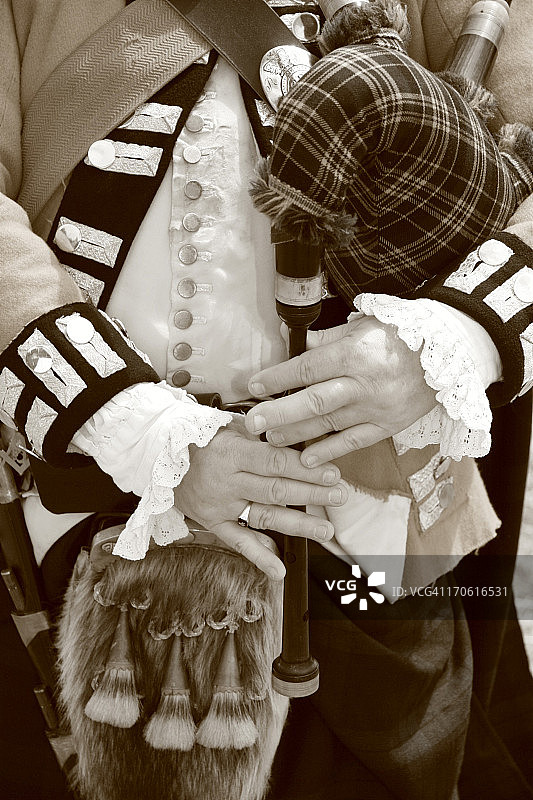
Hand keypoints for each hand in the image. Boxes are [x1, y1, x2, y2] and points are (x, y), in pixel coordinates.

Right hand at [173, 417, 347, 578]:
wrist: (156, 454)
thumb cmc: (199, 437)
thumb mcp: (228, 426)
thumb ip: (259, 435)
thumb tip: (293, 437)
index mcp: (232, 454)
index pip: (276, 463)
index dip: (305, 469)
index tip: (331, 473)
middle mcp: (227, 482)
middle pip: (276, 490)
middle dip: (312, 494)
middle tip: (339, 496)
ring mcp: (221, 506)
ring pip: (264, 516)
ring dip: (297, 525)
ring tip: (325, 530)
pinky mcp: (213, 522)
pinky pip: (238, 542)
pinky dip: (259, 557)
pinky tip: (279, 569)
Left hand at [245, 315, 436, 465]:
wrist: (449, 354)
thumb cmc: (401, 335)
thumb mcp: (363, 325)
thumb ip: (327, 337)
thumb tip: (293, 339)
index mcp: (354, 354)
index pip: (307, 368)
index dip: (278, 378)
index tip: (254, 386)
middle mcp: (362, 384)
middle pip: (313, 402)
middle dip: (279, 413)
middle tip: (253, 423)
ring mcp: (375, 408)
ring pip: (329, 425)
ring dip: (297, 433)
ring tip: (270, 438)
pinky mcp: (387, 425)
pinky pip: (354, 442)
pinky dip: (330, 451)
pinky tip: (307, 458)